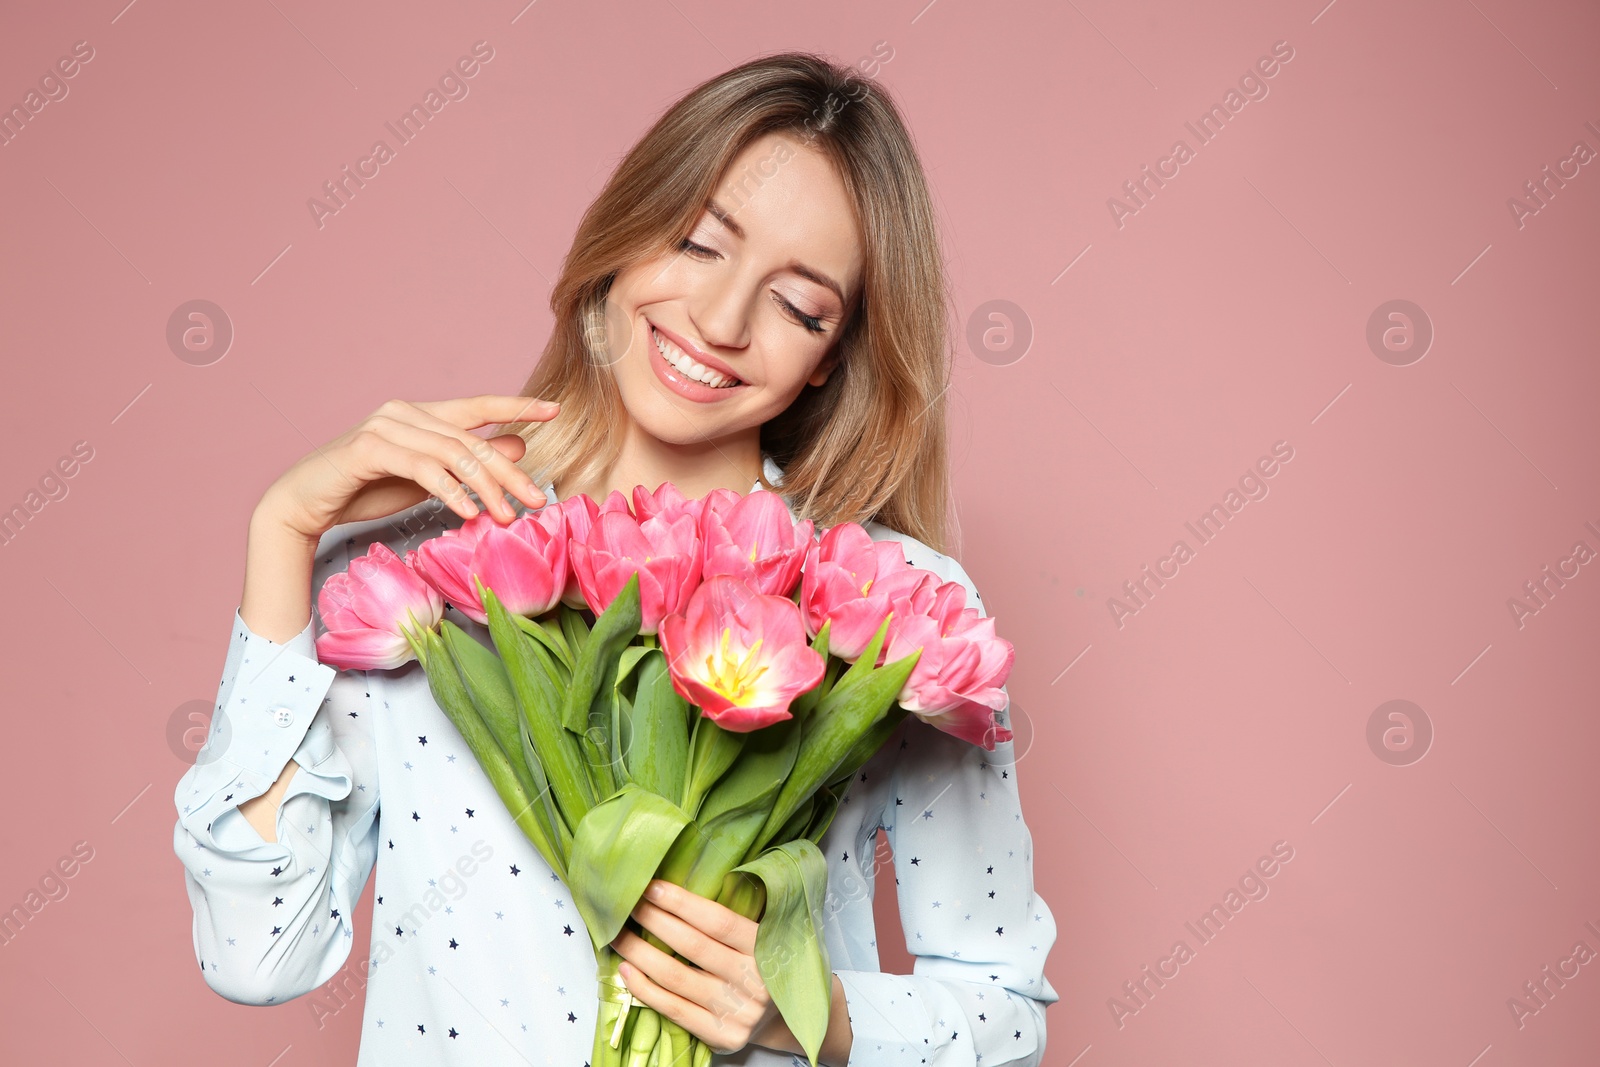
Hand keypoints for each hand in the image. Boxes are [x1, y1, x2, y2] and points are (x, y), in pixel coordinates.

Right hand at [240, 394, 558, 642]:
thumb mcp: (428, 479)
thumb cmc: (365, 490)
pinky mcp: (368, 448)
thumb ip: (467, 464)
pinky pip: (422, 468)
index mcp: (422, 414)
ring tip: (508, 516)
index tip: (554, 410)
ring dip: (485, 488)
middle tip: (537, 499)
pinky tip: (468, 513)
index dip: (517, 405)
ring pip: (452, 453)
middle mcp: (406, 411)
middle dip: (509, 472)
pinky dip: (450, 491)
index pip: (479, 405)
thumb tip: (518, 448)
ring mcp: (385, 425)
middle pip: (473, 439)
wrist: (305, 504)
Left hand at [610, 879, 790, 1056]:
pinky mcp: (721, 1035)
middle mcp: (753, 979)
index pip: (718, 921)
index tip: (652, 887)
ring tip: (618, 936)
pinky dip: (645, 989)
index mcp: (765, 947)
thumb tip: (674, 893)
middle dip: (654, 921)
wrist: (780, 1017)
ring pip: (677, 977)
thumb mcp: (760, 938)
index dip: (682, 903)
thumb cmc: (760, 965)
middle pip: (692, 946)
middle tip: (626, 905)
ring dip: (640, 953)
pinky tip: (627, 970)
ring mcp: (737, 1010)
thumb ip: (729, 922)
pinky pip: (674, 1009)